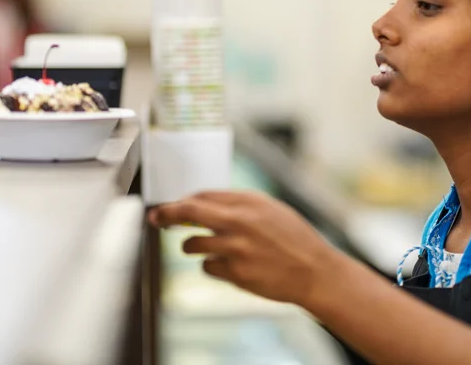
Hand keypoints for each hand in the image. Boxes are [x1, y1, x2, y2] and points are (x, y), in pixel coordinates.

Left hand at [149, 191, 344, 305]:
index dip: (184, 200)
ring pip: (192, 244)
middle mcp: (240, 222)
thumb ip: (238, 205)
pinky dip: (212, 266)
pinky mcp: (236, 274)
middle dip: (167, 213)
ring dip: (190, 245)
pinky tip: (229, 265)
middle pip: (189, 211)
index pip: (203, 195)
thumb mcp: (269, 209)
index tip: (173, 206)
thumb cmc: (293, 238)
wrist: (314, 271)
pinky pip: (208, 267)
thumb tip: (202, 203)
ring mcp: (236, 249)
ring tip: (197, 246)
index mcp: (248, 202)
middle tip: (156, 217)